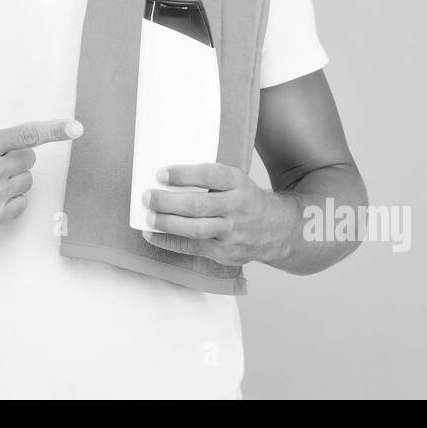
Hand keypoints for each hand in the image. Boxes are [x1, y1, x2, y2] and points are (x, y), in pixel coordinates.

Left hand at [140, 163, 292, 266]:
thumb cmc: (245, 199)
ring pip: (196, 229)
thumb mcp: (236, 181)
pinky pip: (194, 248)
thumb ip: (208, 178)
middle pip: (198, 205)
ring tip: (149, 217)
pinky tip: (153, 235)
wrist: (278, 229)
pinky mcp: (226, 253)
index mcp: (238, 183)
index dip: (183, 174)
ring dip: (168, 223)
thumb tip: (165, 177)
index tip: (161, 174)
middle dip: (168, 201)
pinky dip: (170, 242)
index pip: (209, 175)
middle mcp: (237, 207)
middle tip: (148, 197)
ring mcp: (232, 232)